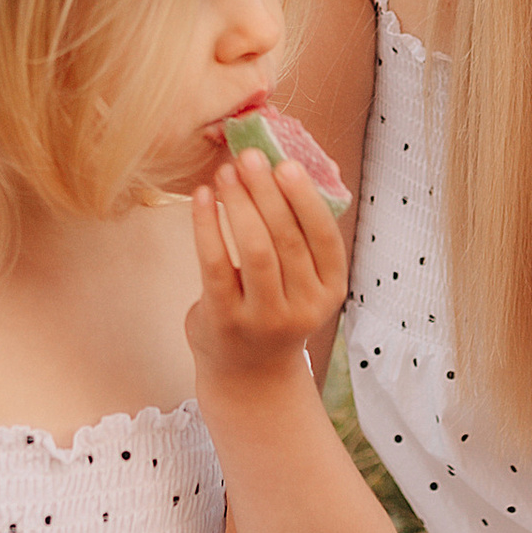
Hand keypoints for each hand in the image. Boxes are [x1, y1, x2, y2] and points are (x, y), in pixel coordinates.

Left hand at [185, 142, 347, 390]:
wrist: (249, 375)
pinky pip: (216, 265)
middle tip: (249, 157)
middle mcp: (303, 308)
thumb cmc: (274, 310)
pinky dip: (207, 226)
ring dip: (240, 204)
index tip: (286, 163)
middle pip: (288, 239)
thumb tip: (278, 166)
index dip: (305, 198)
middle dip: (268, 192)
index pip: (323, 238)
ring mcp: (265, 318)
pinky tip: (201, 198)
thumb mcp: (301, 282)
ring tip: (225, 173)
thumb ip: (298, 237)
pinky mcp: (226, 321)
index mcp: (330, 290)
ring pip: (256, 250)